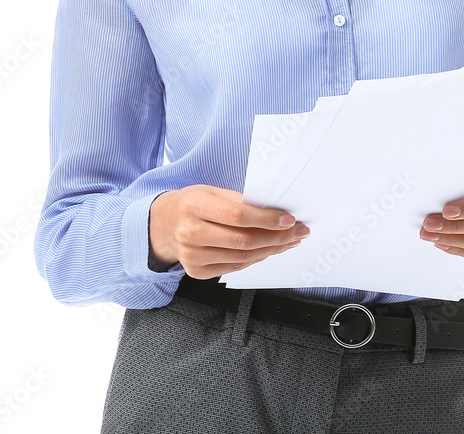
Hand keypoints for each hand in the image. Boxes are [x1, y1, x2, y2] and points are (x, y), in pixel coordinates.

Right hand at [148, 185, 309, 279]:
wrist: (164, 224)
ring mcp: (191, 256)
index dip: (267, 219)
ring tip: (290, 241)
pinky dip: (257, 259)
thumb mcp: (212, 192)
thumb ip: (240, 201)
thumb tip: (276, 210)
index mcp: (193, 205)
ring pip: (242, 257)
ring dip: (272, 250)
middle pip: (243, 240)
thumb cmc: (194, 203)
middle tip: (299, 231)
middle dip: (277, 237)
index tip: (289, 219)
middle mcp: (189, 232)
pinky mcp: (196, 272)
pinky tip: (270, 250)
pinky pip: (235, 267)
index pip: (238, 215)